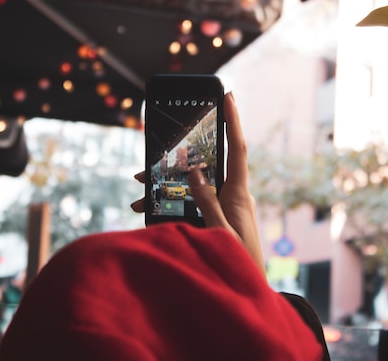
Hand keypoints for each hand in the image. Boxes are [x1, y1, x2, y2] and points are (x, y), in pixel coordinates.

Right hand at [131, 92, 264, 274]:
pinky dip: (169, 203)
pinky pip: (188, 203)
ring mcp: (222, 207)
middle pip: (207, 163)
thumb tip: (196, 173)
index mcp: (239, 194)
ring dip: (167, 181)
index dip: (233, 120)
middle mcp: (231, 196)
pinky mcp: (213, 219)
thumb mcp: (220, 231)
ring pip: (192, 183)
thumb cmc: (240, 264)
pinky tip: (147, 208)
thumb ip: (208, 202)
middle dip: (183, 153)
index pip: (237, 148)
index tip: (227, 95)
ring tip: (139, 183)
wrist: (248, 293)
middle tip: (159, 146)